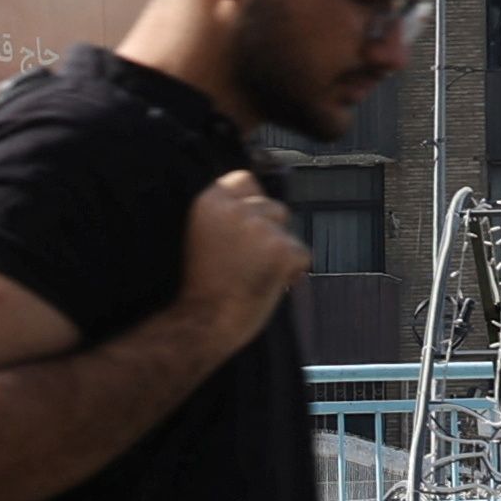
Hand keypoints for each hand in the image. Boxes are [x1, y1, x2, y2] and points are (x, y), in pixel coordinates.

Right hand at [171, 171, 304, 350]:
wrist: (202, 320)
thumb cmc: (198, 286)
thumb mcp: (198, 235)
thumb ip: (223, 216)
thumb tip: (256, 203)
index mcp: (208, 201)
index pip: (244, 180)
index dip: (250, 202)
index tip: (244, 224)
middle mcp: (235, 208)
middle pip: (273, 206)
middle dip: (269, 230)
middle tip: (247, 260)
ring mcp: (261, 228)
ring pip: (288, 232)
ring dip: (280, 251)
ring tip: (255, 274)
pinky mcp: (283, 250)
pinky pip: (302, 255)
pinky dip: (292, 273)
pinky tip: (269, 284)